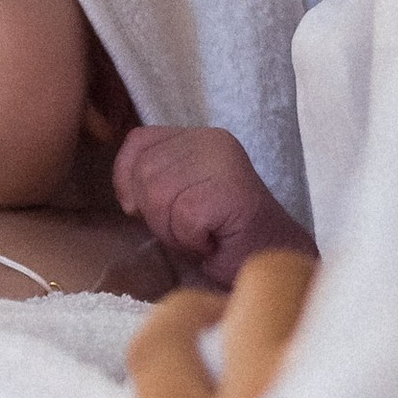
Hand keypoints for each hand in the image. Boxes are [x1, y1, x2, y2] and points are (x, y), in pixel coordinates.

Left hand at [115, 123, 313, 286]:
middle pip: (144, 172)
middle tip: (189, 228)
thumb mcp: (177, 199)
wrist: (271, 259)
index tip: (140, 209)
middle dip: (155, 214)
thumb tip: (127, 197)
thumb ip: (152, 182)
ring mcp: (222, 163)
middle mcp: (212, 141)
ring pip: (158, 196)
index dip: (127, 178)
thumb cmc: (222, 236)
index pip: (138, 141)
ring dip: (174, 230)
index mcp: (198, 137)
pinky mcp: (229, 189)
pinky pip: (182, 218)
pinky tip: (214, 240)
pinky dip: (192, 240)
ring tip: (202, 234)